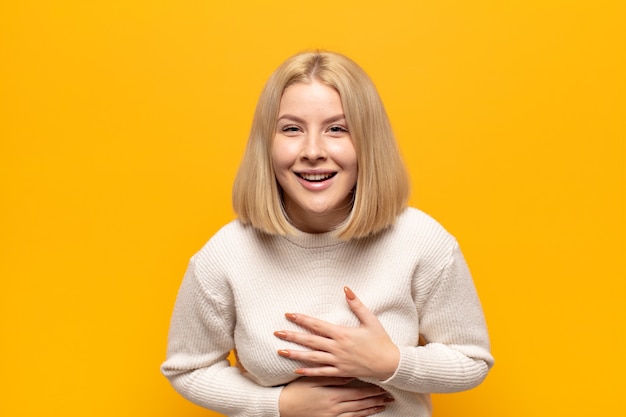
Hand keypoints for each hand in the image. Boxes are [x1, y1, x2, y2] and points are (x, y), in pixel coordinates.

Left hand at [274, 287, 399, 380]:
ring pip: (312, 357)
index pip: (317, 325)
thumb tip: (346, 288)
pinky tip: (295, 370)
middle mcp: (337, 348)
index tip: (289, 314)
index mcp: (342, 334)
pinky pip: (321, 373)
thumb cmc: (381, 341)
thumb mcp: (371, 320)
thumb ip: (357, 304)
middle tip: (277, 333)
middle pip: (310, 341)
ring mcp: (338, 361)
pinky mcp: (340, 372)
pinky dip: (308, 372)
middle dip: (292, 336)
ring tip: (280, 351)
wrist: (389, 364)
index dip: (302, 319)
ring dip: (295, 354)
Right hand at [279, 377, 391, 416]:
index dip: (372, 390)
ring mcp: (332, 416)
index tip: (384, 387)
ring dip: (371, 409)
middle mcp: (335, 408)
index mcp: (333, 395)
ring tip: (383, 405)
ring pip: (357, 413)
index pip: (358, 392)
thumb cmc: (296, 390)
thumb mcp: (312, 380)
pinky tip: (366, 415)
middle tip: (390, 396)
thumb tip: (349, 374)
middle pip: (361, 403)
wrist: (282, 407)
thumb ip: (331, 377)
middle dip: (376, 399)